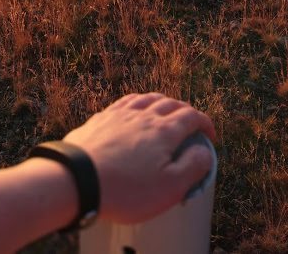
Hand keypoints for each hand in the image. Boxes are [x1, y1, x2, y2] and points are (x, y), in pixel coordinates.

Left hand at [63, 93, 215, 223]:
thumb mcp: (169, 187)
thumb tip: (205, 151)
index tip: (209, 134)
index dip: (204, 123)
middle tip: (191, 122)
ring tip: (166, 109)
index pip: (191, 117)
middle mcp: (144, 116)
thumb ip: (192, 167)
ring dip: (162, 101)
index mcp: (164, 132)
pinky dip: (138, 102)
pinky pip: (125, 102)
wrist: (78, 179)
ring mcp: (121, 114)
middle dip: (185, 110)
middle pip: (170, 104)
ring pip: (147, 98)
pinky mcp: (102, 118)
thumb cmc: (125, 189)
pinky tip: (135, 109)